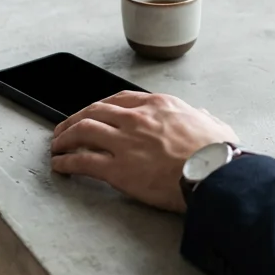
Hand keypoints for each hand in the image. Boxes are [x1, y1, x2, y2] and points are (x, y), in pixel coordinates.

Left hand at [50, 92, 238, 212]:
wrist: (215, 174)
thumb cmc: (218, 155)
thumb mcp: (215, 126)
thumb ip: (204, 118)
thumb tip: (204, 115)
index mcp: (160, 105)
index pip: (120, 100)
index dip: (100, 107)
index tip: (92, 113)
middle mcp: (138, 119)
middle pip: (95, 112)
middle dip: (74, 119)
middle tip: (64, 129)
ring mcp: (125, 142)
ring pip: (83, 130)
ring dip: (65, 137)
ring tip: (56, 145)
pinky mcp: (118, 169)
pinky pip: (83, 161)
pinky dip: (66, 162)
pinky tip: (60, 165)